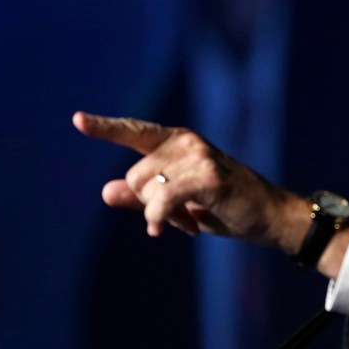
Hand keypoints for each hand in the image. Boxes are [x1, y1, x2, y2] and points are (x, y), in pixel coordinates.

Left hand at [72, 111, 308, 250]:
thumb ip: (144, 197)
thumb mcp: (181, 202)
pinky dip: (162, 218)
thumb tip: (106, 191)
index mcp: (179, 142)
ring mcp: (198, 156)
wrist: (271, 217)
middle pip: (135, 177)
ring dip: (163, 215)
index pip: (136, 132)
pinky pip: (162, 200)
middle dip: (150, 204)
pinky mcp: (208, 177)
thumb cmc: (227, 207)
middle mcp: (187, 142)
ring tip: (192, 220)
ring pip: (148, 191)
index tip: (77, 120)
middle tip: (182, 217)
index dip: (105, 128)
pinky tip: (186, 228)